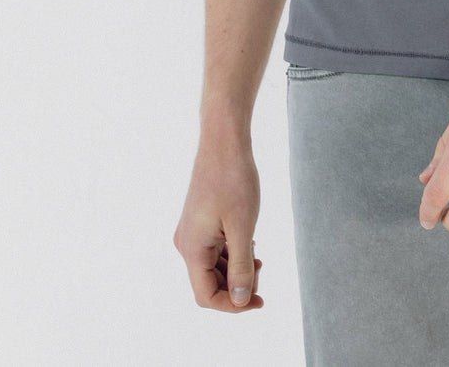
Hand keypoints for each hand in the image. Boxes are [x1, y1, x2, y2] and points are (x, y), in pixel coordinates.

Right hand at [174, 139, 264, 310]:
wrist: (224, 142)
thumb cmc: (233, 180)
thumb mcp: (243, 228)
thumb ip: (241, 267)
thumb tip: (241, 301)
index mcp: (192, 249)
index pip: (206, 296)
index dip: (232, 305)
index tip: (259, 302)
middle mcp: (186, 244)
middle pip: (209, 284)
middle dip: (236, 287)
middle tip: (262, 271)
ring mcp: (193, 232)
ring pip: (213, 268)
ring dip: (236, 271)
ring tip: (258, 257)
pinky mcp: (201, 222)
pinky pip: (215, 251)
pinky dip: (232, 254)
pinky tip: (249, 244)